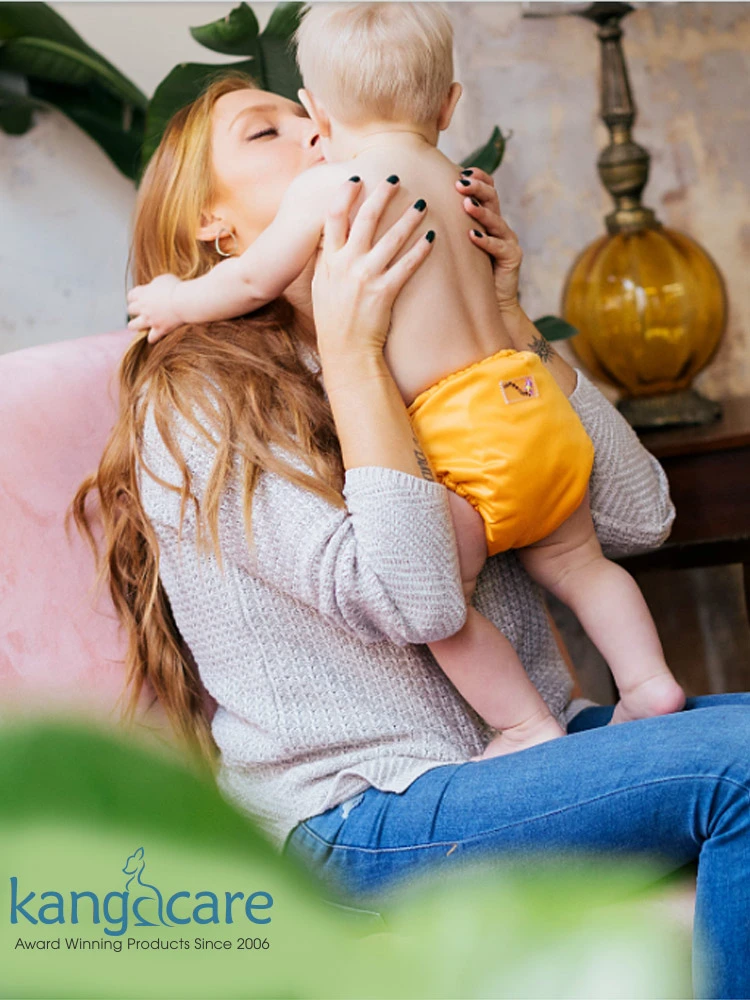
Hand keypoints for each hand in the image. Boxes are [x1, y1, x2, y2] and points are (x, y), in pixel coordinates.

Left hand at [127, 274, 183, 343]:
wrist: (185, 302)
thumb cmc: (176, 287)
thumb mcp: (163, 279)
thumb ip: (155, 284)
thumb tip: (154, 288)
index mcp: (142, 293)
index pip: (130, 296)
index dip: (136, 297)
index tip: (142, 297)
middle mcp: (142, 307)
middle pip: (130, 310)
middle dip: (136, 310)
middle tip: (145, 310)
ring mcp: (149, 320)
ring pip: (133, 325)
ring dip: (137, 325)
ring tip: (144, 324)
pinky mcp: (159, 330)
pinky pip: (151, 338)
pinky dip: (153, 338)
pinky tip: (157, 335)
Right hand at [312, 175, 435, 361]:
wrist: (346, 351)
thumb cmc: (334, 319)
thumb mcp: (321, 286)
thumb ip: (327, 259)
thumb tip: (330, 235)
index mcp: (329, 260)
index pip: (334, 216)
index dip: (345, 194)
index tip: (357, 178)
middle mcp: (346, 264)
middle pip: (366, 218)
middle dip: (382, 194)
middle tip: (396, 178)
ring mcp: (366, 277)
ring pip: (392, 238)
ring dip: (409, 218)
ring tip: (422, 204)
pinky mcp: (384, 292)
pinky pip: (407, 265)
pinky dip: (421, 250)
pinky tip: (432, 238)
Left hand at [455, 167, 522, 311]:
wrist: (492, 303)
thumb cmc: (468, 274)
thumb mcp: (456, 246)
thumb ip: (446, 227)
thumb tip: (417, 208)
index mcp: (487, 218)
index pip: (486, 189)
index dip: (477, 178)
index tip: (460, 170)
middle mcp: (499, 225)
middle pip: (492, 198)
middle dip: (477, 188)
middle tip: (460, 183)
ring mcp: (508, 240)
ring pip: (496, 219)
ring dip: (480, 211)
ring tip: (466, 204)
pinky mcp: (512, 257)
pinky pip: (499, 246)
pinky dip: (486, 241)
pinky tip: (473, 236)